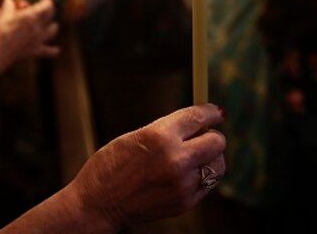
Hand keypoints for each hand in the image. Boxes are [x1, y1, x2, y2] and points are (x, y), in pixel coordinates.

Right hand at [0, 0, 58, 62]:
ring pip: (53, 31)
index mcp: (31, 16)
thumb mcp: (3, 15)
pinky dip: (53, 50)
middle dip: (48, 11)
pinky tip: (56, 50)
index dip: (47, 1)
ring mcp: (39, 39)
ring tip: (53, 25)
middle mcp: (38, 27)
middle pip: (50, 16)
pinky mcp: (36, 51)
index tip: (45, 0)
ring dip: (53, 27)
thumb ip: (7, 4)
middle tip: (44, 10)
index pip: (47, 5)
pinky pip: (50, 51)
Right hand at [68, 105, 225, 230]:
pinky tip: (182, 175)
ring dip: (209, 158)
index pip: (197, 118)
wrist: (99, 203)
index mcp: (159, 136)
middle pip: (217, 142)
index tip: (216, 112)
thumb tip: (196, 125)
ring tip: (192, 158)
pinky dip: (200, 177)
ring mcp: (182, 184)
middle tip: (202, 136)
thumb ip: (166, 131)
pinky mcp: (186, 202)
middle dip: (212, 136)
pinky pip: (207, 184)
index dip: (210, 112)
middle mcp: (175, 159)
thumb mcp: (134, 138)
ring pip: (217, 165)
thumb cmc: (111, 165)